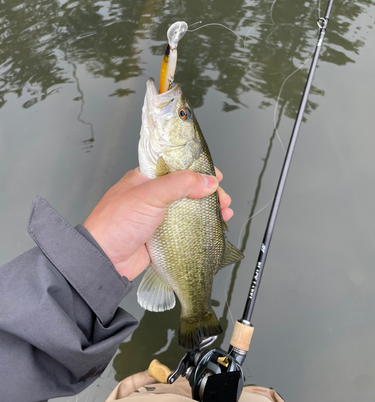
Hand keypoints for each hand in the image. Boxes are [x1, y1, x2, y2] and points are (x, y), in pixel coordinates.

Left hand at [83, 167, 232, 280]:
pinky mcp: (161, 235)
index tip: (215, 176)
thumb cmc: (117, 222)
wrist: (104, 259)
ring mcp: (157, 215)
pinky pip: (185, 228)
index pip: (177, 166)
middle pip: (187, 188)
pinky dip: (200, 227)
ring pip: (188, 208)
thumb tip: (208, 181)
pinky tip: (213, 227)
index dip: (198, 170)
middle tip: (222, 199)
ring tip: (224, 213)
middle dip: (208, 192)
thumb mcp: (150, 195)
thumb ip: (180, 184)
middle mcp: (152, 194)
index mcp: (146, 178)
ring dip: (207, 209)